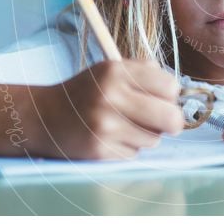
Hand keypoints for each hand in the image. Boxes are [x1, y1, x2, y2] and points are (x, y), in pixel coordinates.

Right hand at [33, 59, 183, 159]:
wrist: (44, 116)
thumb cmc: (88, 92)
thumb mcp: (111, 70)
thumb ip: (145, 74)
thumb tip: (179, 95)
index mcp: (115, 71)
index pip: (170, 86)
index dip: (170, 95)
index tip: (162, 98)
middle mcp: (110, 96)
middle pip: (170, 117)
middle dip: (172, 122)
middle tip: (165, 122)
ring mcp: (104, 125)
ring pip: (154, 139)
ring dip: (146, 136)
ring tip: (125, 126)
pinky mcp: (99, 150)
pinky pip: (134, 154)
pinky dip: (128, 148)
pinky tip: (111, 138)